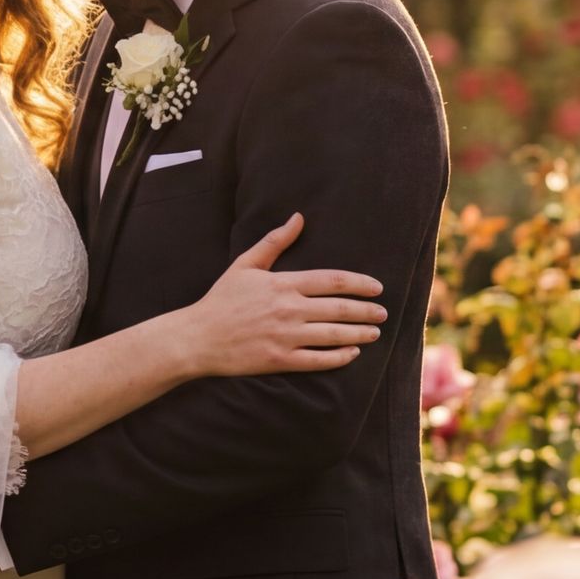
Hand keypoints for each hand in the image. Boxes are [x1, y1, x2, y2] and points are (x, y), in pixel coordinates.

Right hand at [182, 213, 387, 375]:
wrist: (197, 337)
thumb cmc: (221, 300)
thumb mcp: (245, 265)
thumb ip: (274, 242)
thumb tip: (298, 218)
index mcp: (283, 284)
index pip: (332, 281)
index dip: (360, 284)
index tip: (377, 288)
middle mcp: (288, 309)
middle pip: (340, 308)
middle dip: (367, 310)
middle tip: (383, 312)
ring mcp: (285, 336)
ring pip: (334, 335)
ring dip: (359, 333)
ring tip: (375, 332)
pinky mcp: (280, 360)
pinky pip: (318, 360)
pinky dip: (340, 357)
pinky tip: (352, 353)